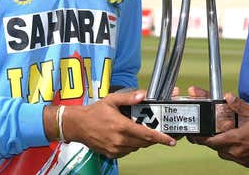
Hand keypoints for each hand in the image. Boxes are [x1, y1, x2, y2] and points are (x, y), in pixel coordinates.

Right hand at [61, 90, 175, 158]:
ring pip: (137, 147)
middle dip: (154, 137)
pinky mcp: (112, 154)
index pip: (147, 134)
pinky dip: (133, 144)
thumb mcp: (112, 100)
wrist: (77, 125)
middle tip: (159, 131)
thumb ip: (129, 98)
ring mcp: (116, 149)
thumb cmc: (94, 112)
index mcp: (122, 126)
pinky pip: (129, 151)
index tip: (171, 140)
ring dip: (143, 140)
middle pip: (144, 142)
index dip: (161, 138)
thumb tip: (143, 95)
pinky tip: (129, 135)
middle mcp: (120, 140)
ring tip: (143, 130)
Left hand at [190, 93, 248, 167]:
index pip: (212, 141)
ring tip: (221, 135)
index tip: (195, 134)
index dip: (201, 138)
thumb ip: (239, 105)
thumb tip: (227, 97)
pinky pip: (232, 157)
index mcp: (236, 139)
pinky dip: (229, 150)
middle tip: (207, 132)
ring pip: (223, 153)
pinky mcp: (246, 162)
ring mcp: (241, 158)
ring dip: (220, 145)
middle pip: (215, 147)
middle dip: (210, 140)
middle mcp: (236, 151)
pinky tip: (234, 142)